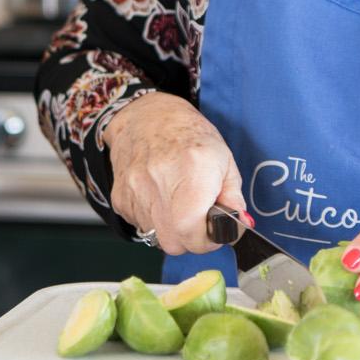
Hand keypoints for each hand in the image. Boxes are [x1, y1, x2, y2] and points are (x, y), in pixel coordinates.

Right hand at [101, 93, 246, 255]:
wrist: (147, 116)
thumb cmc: (189, 134)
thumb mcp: (224, 160)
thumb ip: (233, 198)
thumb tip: (239, 226)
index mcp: (193, 172)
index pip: (193, 233)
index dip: (208, 240)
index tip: (215, 230)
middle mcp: (159, 183)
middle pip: (174, 243)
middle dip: (191, 239)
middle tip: (198, 219)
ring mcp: (135, 191)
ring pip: (156, 237)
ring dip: (171, 229)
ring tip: (177, 201)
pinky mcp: (119, 198)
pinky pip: (139, 226)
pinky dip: (153, 220)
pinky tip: (159, 197)